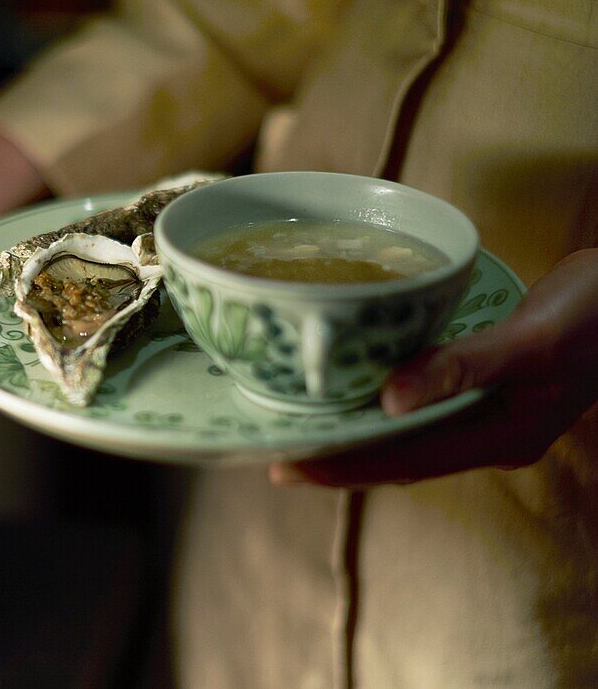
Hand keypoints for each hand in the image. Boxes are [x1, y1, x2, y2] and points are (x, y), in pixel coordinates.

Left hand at [270, 248, 597, 486]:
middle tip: (271, 447)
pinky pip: (425, 406)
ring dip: (357, 433)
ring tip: (300, 424)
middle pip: (397, 455)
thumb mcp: (533, 339)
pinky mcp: (491, 386)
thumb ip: (465, 367)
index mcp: (499, 436)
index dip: (341, 466)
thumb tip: (389, 400)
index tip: (284, 466)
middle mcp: (491, 434)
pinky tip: (358, 387)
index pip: (402, 461)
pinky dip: (386, 403)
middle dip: (337, 457)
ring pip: (409, 434)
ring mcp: (493, 413)